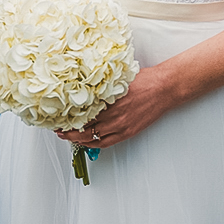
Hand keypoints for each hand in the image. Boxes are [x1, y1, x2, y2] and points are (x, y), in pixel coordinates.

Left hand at [55, 65, 172, 148]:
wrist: (164, 88)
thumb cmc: (144, 80)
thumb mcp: (119, 79)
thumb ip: (103, 86)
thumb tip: (86, 87)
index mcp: (110, 100)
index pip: (82, 112)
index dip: (68, 116)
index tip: (58, 115)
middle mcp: (114, 115)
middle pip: (84, 128)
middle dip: (69, 131)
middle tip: (59, 129)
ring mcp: (121, 126)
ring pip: (93, 138)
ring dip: (78, 139)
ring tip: (68, 137)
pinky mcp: (128, 132)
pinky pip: (106, 143)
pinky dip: (94, 144)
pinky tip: (87, 142)